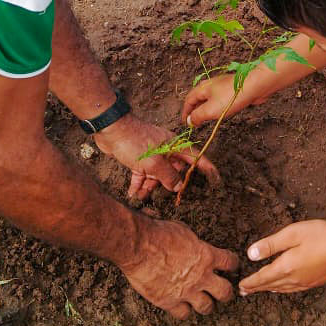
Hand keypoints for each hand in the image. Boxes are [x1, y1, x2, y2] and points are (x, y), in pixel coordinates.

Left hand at [93, 114, 218, 199]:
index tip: (216, 178)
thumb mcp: (153, 163)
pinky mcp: (138, 157)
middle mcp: (165, 149)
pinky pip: (143, 173)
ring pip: (157, 174)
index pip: (196, 157)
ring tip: (142, 195)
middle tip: (168, 196)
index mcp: (174, 146)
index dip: (207, 168)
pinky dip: (139, 182)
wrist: (109, 129)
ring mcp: (152, 153)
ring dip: (150, 185)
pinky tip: (133, 193)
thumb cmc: (134, 141)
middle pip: (174, 169)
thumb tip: (178, 186)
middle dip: (169, 183)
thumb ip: (167, 176)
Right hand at [119, 215, 239, 318]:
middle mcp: (201, 276)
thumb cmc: (159, 234)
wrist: (139, 247)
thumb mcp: (184, 231)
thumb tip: (194, 243)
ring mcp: (186, 291)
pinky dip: (184, 310)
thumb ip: (193, 243)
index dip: (232, 265)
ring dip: (206, 304)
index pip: (230, 263)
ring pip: (206, 307)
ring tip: (204, 303)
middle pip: (225, 292)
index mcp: (207, 256)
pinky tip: (181, 306)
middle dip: (226, 292)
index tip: (230, 266)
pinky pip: (184, 314)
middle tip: (223, 291)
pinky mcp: (170, 302)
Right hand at [182, 74, 266, 127]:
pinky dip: (214, 106)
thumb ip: (197, 116)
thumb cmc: (230, 98)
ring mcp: (221, 86)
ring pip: (209, 98)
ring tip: (204, 118)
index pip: (188, 100)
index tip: (185, 123)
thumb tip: (189, 120)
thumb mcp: (210, 110)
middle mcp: (210, 85)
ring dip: (204, 108)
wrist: (254, 86)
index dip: (185, 112)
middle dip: (194, 110)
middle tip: (193, 122)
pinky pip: (219, 99)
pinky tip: (219, 112)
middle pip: (198, 98)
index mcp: (202, 88)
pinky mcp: (231, 90)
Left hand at [239, 220, 325, 295]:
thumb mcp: (292, 234)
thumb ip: (271, 244)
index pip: (262, 277)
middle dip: (256, 288)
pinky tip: (283, 287)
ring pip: (281, 288)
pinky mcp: (314, 282)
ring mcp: (305, 282)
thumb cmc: (321, 236)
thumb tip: (250, 254)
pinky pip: (293, 289)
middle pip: (270, 285)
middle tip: (244, 292)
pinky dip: (283, 289)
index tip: (240, 286)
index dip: (250, 282)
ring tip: (260, 290)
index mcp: (286, 266)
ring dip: (268, 289)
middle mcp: (294, 278)